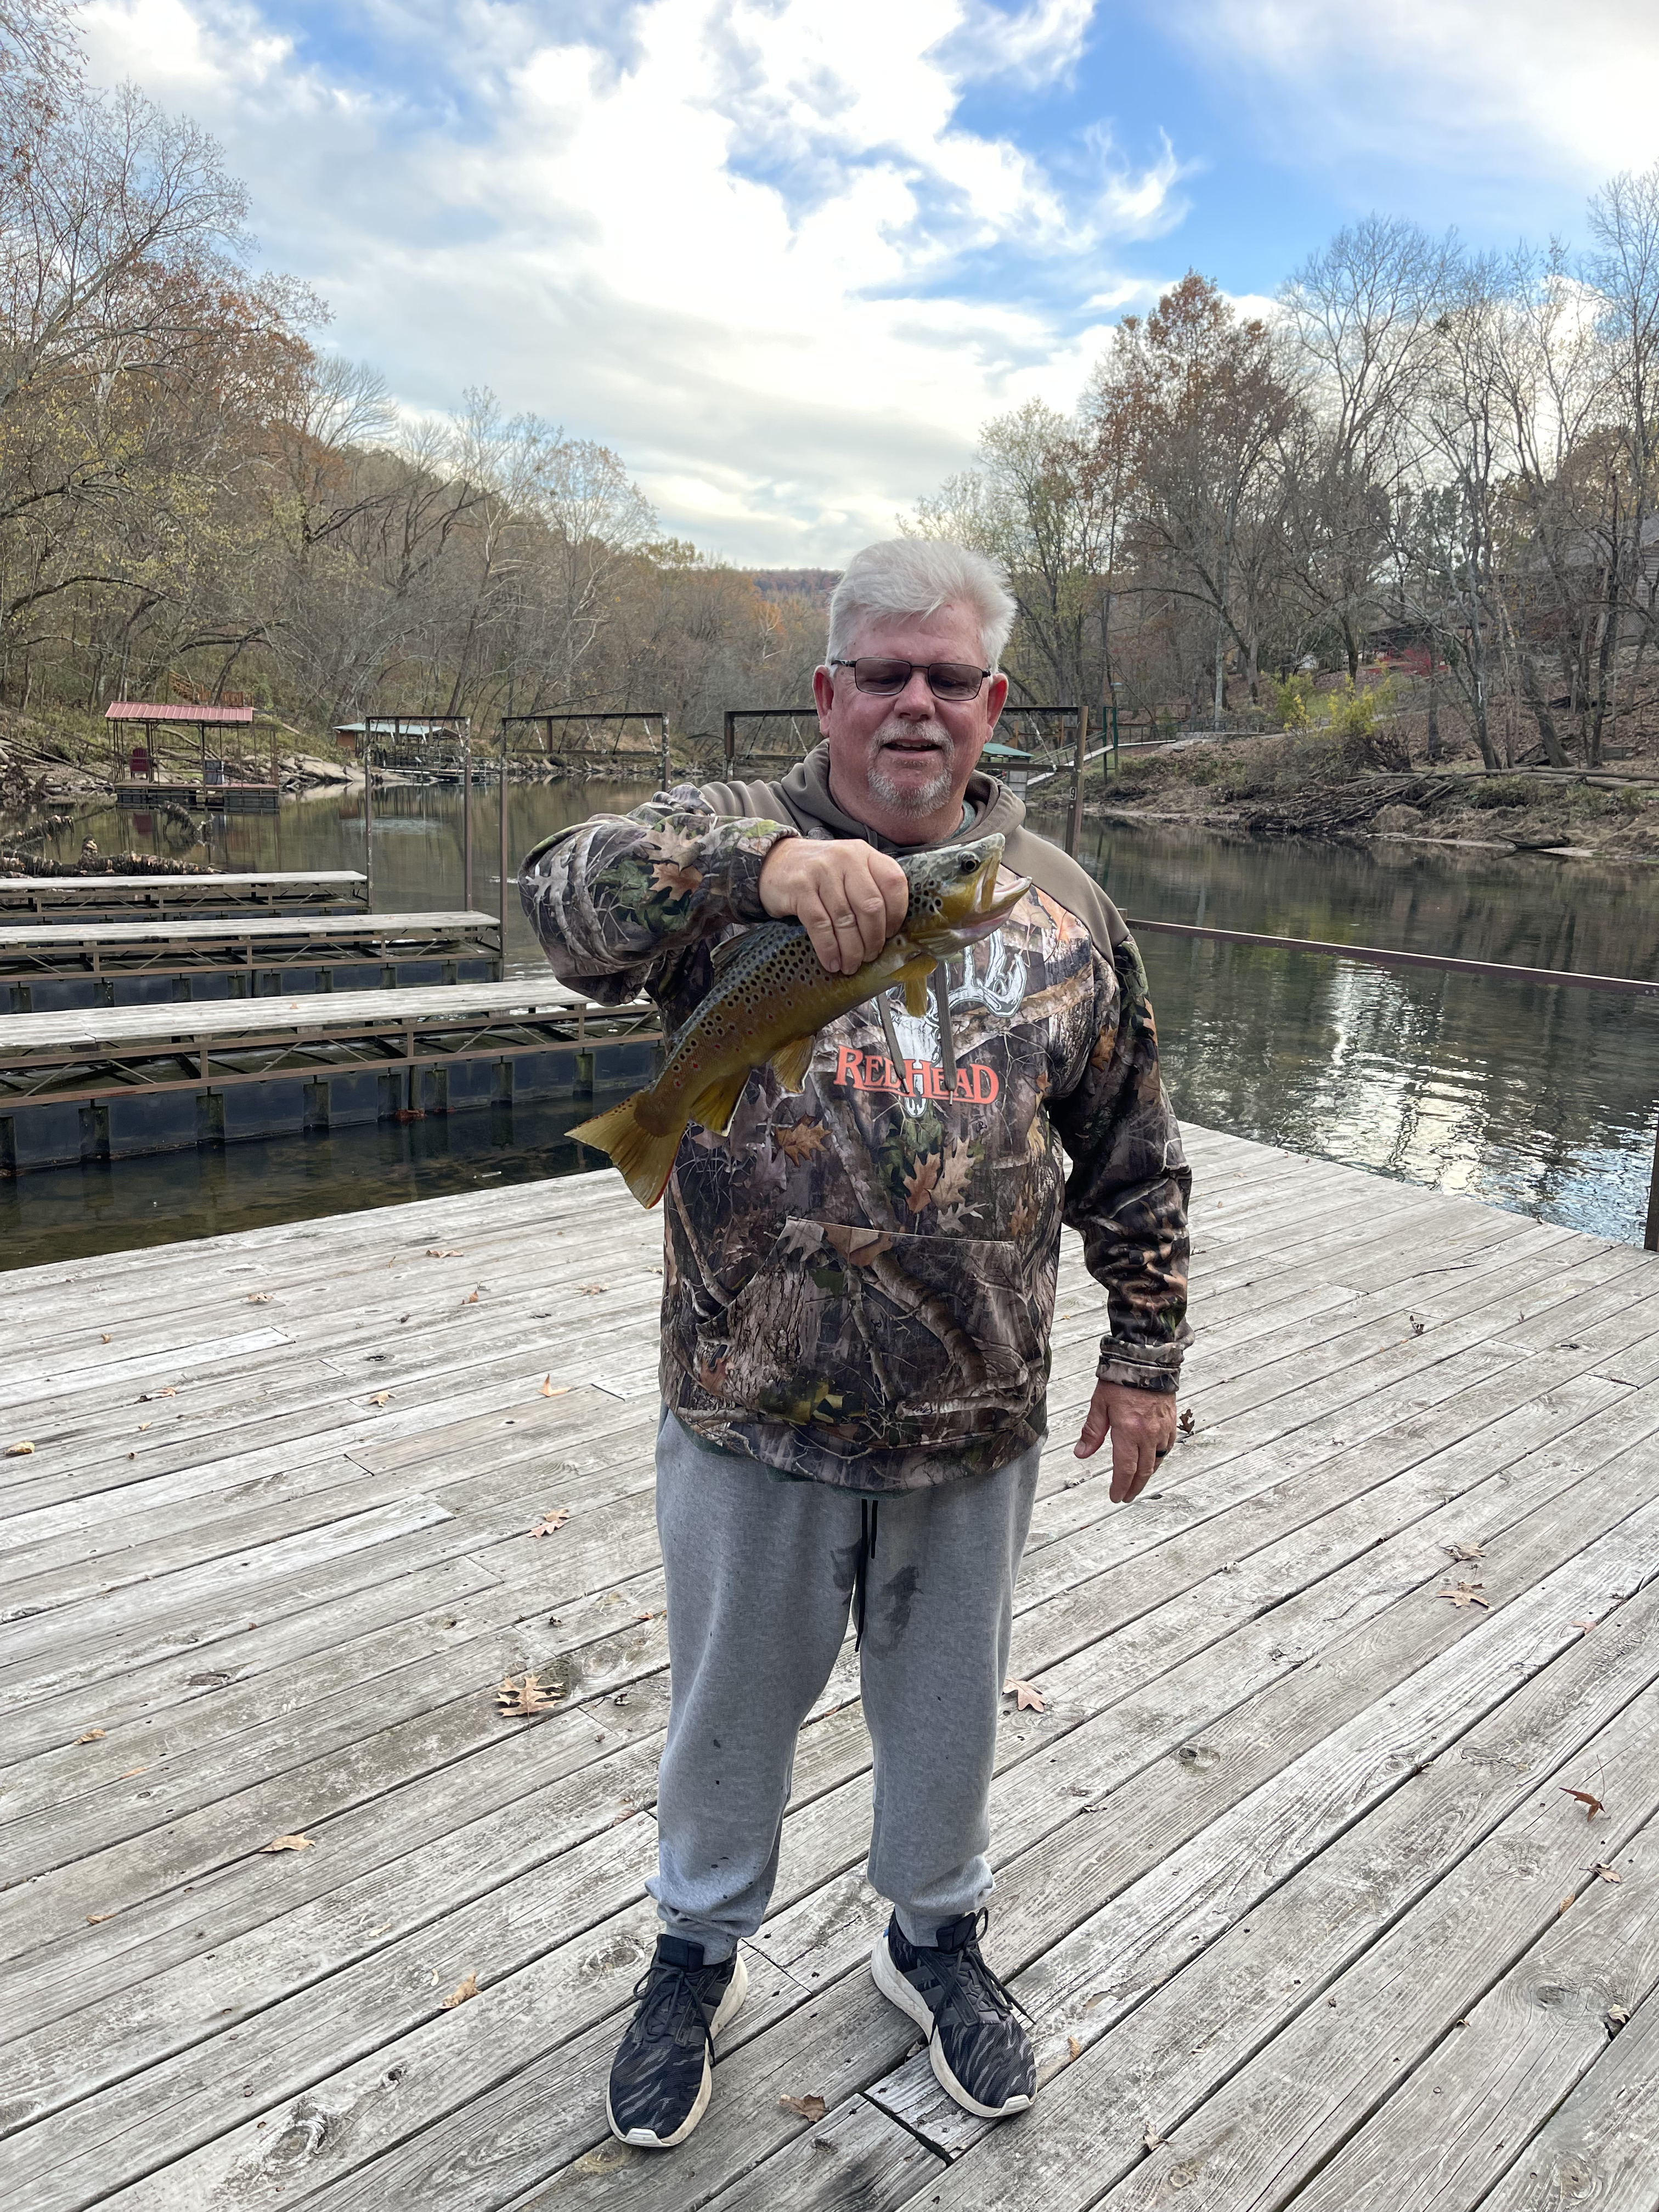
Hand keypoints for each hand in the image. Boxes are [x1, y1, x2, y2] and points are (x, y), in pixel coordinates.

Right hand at [759, 839, 908, 973]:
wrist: (774, 861)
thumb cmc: (819, 872)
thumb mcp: (849, 868)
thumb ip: (870, 887)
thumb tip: (887, 932)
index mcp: (864, 853)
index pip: (894, 883)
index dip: (896, 914)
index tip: (889, 934)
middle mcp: (845, 858)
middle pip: (871, 906)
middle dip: (873, 939)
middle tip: (870, 956)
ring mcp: (821, 871)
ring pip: (845, 919)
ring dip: (851, 949)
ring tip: (851, 965)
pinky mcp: (800, 888)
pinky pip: (820, 925)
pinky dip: (828, 948)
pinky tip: (831, 961)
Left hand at [1073, 1380, 1176, 1504]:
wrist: (1146, 1360)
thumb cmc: (1120, 1380)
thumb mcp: (1099, 1404)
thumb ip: (1091, 1432)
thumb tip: (1081, 1454)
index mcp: (1128, 1430)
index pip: (1125, 1468)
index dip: (1120, 1486)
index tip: (1115, 1497)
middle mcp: (1148, 1433)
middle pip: (1143, 1471)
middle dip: (1134, 1487)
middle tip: (1125, 1496)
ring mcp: (1162, 1429)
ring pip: (1157, 1461)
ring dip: (1147, 1476)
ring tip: (1137, 1484)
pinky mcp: (1171, 1422)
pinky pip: (1167, 1448)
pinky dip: (1158, 1459)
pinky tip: (1152, 1462)